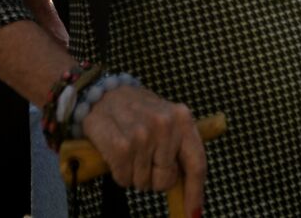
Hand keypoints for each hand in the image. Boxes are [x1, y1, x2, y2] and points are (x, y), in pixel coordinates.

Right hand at [80, 85, 205, 214]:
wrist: (103, 94)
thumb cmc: (139, 111)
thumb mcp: (167, 121)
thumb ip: (179, 149)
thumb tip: (187, 190)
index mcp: (183, 118)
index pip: (197, 163)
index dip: (195, 192)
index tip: (194, 213)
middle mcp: (165, 125)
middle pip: (167, 180)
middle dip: (155, 178)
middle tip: (146, 160)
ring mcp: (142, 135)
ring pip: (144, 183)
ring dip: (136, 174)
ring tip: (131, 151)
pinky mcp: (121, 146)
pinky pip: (124, 180)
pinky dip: (120, 174)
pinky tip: (118, 155)